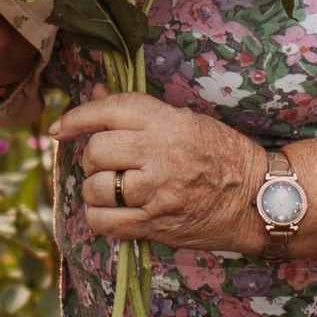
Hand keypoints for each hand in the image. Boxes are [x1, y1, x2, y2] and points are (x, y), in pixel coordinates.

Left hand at [54, 88, 266, 251]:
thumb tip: (93, 92)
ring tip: (112, 188)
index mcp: (168, 122)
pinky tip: (111, 210)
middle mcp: (160, 155)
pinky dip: (99, 216)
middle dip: (94, 157)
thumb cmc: (222, 154)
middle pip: (97, 151)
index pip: (110, 110)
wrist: (255, 199)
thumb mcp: (185, 120)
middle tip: (108, 162)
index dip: (78, 116)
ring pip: (96, 187)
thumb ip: (137, 111)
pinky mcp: (155, 224)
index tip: (62, 127)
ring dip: (96, 188)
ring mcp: (157, 192)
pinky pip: (104, 222)